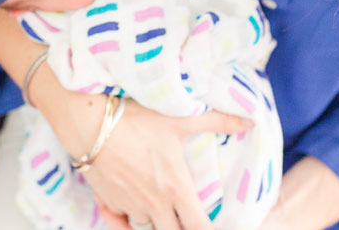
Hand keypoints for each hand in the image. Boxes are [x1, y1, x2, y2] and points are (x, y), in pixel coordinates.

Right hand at [62, 97, 252, 229]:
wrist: (89, 122)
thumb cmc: (136, 119)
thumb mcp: (178, 119)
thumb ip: (216, 121)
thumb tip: (249, 122)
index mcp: (176, 189)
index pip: (200, 228)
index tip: (208, 224)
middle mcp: (154, 204)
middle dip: (178, 228)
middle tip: (181, 215)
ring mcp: (129, 205)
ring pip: (145, 226)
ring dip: (152, 220)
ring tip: (155, 202)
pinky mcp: (108, 202)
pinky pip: (120, 219)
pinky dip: (124, 215)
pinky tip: (126, 202)